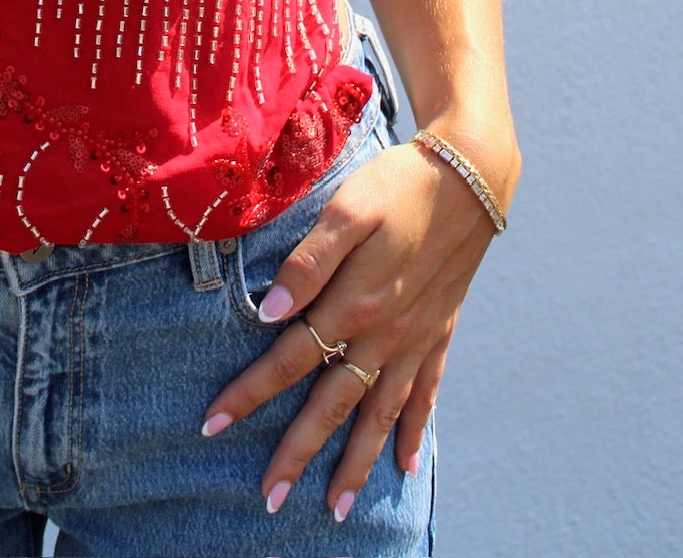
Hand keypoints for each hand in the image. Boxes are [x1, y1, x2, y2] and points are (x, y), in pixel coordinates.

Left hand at [201, 137, 504, 522]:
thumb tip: (271, 313)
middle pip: (332, 404)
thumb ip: (308, 262)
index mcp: (352, 303)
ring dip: (356, 462)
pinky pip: (426, 393)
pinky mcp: (440, 331)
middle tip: (269, 499)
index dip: (250, 393)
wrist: (470, 175)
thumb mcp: (348, 208)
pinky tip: (405, 463)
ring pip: (379, 414)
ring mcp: (415, 337)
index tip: (212, 425)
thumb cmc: (397, 184)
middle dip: (298, 452)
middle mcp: (383, 333)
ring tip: (338, 507)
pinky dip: (414, 430)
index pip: (289, 361)